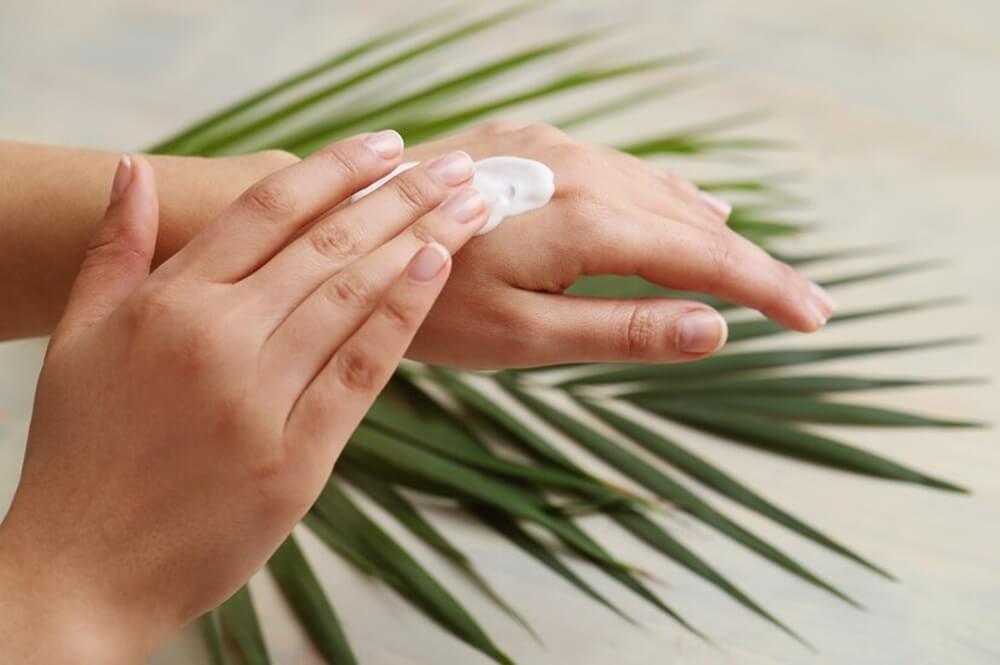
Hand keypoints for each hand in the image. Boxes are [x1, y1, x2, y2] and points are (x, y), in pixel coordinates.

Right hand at [0, 133, 486, 661]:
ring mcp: (258, 399)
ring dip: (420, 240)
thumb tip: (134, 168)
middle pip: (326, 245)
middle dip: (400, 195)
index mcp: (166, 304)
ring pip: (353, 297)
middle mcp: (216, 340)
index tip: (384, 143)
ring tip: (472, 205)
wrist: (84, 569)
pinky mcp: (295, 457)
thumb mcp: (79, 338)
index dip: (333, 168)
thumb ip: (115, 248)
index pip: (266, 210)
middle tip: (455, 164)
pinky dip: (403, 316)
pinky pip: (361, 371)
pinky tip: (438, 272)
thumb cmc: (80, 451)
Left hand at [401, 122, 837, 367]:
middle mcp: (583, 168)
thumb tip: (714, 331)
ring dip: (710, 233)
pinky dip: (663, 200)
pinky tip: (686, 207)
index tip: (819, 319)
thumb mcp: (525, 335)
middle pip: (693, 222)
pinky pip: (621, 170)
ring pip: (659, 191)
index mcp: (588, 219)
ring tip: (756, 267)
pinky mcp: (531, 144)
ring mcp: (556, 148)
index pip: (705, 258)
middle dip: (750, 265)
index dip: (768, 289)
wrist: (346, 230)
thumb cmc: (427, 297)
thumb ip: (622, 329)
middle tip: (804, 304)